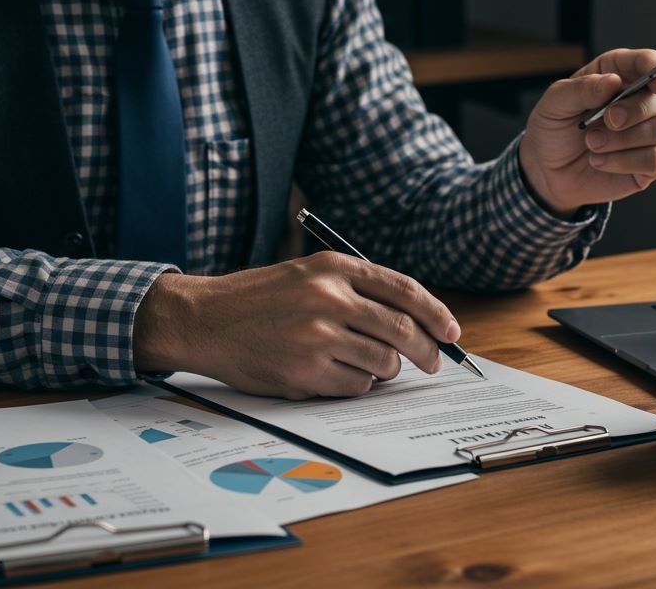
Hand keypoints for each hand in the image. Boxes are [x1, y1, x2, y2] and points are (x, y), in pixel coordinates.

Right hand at [131, 252, 459, 398]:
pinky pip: (356, 387)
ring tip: (363, 365)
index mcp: (334, 268)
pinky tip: (333, 374)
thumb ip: (356, 290)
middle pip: (403, 330)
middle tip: (432, 364)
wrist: (203, 320)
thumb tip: (414, 322)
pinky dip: (355, 385)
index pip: (405, 291)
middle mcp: (329, 298)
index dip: (436, 314)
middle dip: (426, 352)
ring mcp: (317, 336)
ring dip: (384, 371)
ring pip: (383, 364)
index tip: (452, 332)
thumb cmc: (257, 300)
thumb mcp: (307, 275)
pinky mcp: (305, 371)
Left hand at [518, 48, 655, 215]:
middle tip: (609, 120)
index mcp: (618, 75)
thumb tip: (612, 82)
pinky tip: (599, 162)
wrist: (546, 170)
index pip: (650, 63)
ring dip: (623, 139)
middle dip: (636, 110)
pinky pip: (655, 160)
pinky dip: (624, 162)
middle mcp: (637, 101)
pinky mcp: (648, 163)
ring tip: (592, 144)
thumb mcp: (554, 104)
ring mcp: (646, 133)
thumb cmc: (553, 129)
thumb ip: (581, 89)